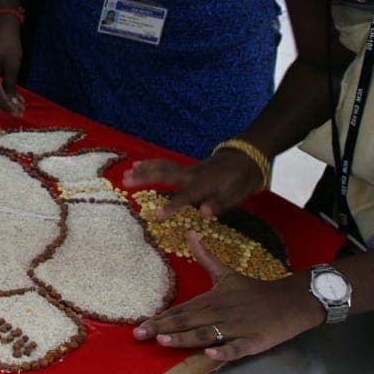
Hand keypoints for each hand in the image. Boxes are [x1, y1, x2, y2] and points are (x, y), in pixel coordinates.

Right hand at [0, 21, 25, 114]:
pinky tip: (11, 97)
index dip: (6, 103)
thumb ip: (10, 85)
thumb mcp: (13, 65)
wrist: (2, 27)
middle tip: (19, 112)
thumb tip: (12, 103)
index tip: (17, 113)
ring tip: (18, 106)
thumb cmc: (9, 43)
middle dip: (4, 103)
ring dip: (2, 99)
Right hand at [122, 147, 263, 219]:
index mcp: (204, 184)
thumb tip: (203, 213)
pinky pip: (166, 164)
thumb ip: (220, 203)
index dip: (171, 207)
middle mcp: (192, 174)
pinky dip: (152, 163)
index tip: (156, 216)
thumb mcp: (239, 194)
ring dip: (144, 169)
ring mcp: (189, 169)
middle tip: (125, 181)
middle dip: (144, 178)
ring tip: (126, 173)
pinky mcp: (188, 168)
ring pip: (163, 167)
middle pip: (164, 175)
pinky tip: (141, 165)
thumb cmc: (243, 180)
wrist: (247, 157)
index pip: (184, 197)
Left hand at [133, 231, 323, 360]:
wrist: (290, 300)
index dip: (159, 318)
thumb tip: (190, 232)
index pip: (180, 310)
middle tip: (138, 335)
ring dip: (185, 338)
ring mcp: (236, 328)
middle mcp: (219, 314)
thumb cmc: (253, 290)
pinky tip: (210, 355)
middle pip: (187, 322)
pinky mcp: (254, 341)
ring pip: (207, 334)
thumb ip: (205, 256)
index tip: (137, 325)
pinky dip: (225, 352)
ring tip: (164, 341)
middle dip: (162, 329)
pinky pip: (237, 348)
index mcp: (211, 300)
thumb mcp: (226, 273)